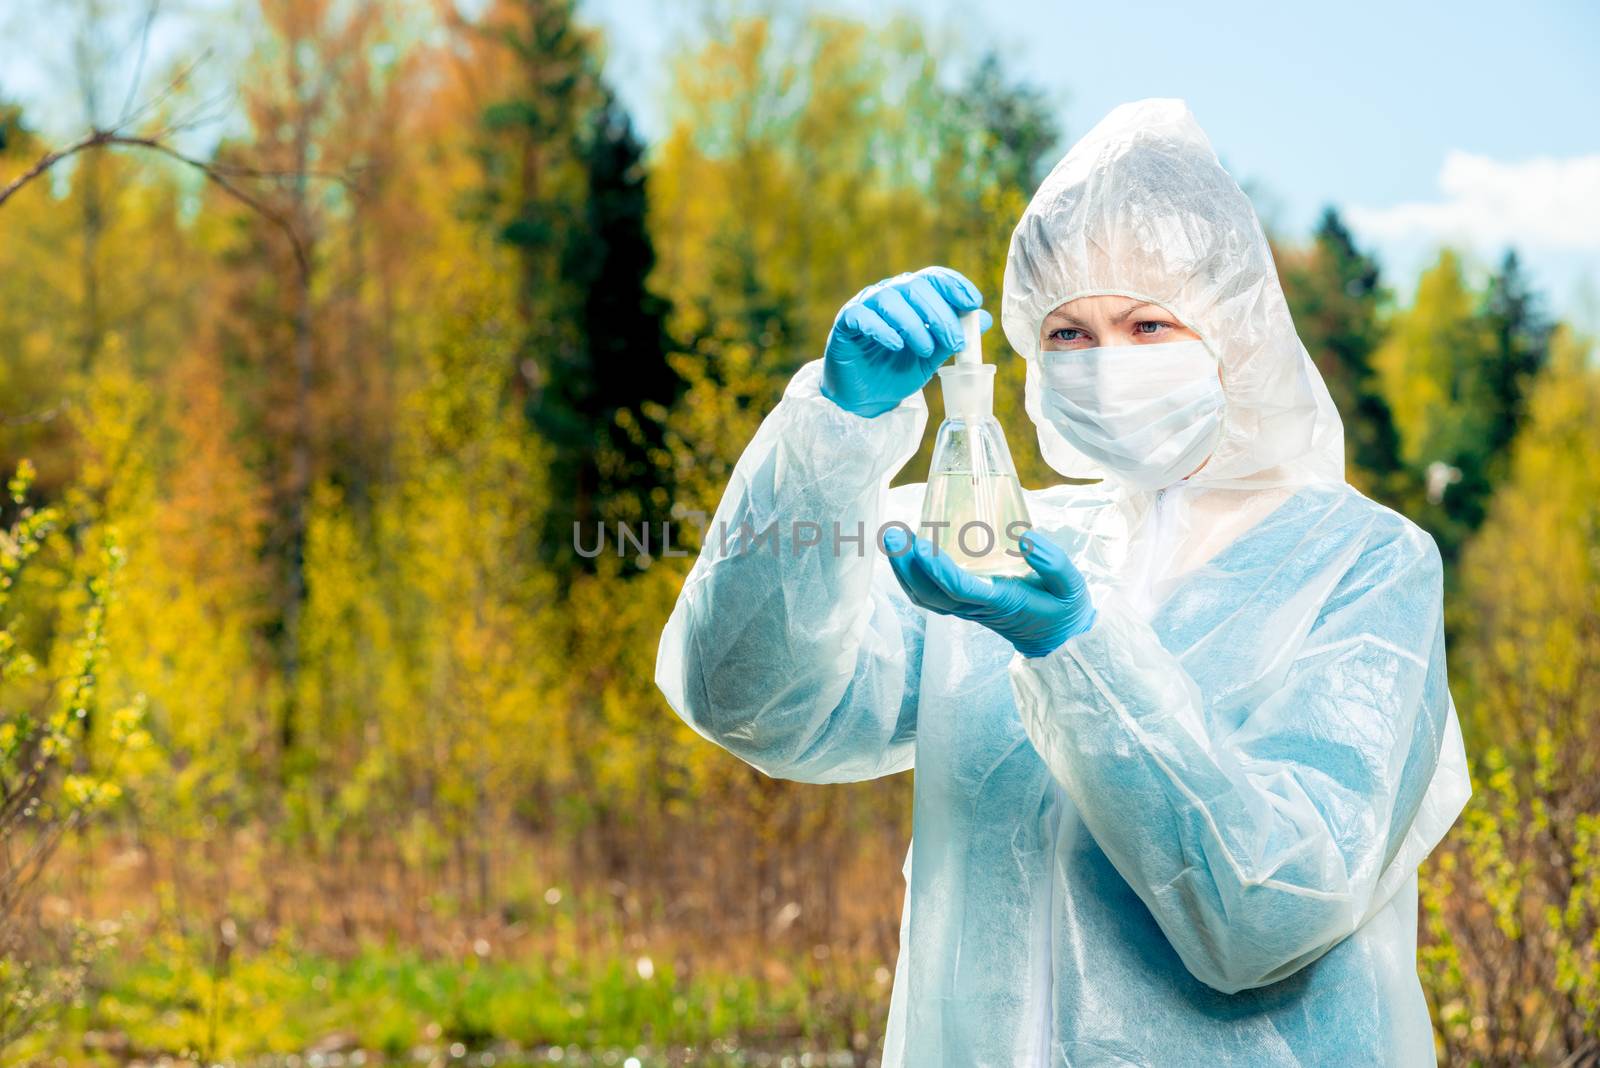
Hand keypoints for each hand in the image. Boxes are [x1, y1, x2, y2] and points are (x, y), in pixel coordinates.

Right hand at [821, 266, 991, 417]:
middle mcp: (888, 294)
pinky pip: (862, 315)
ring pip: (890, 298)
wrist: (867, 397)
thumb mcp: (932, 356)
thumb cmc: (897, 371)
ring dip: (914, 324)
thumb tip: (984, 318)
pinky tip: (897, 345)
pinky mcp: (845, 322)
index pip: (933, 278)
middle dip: (940, 314)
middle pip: (915, 287)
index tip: (973, 302)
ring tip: (926, 350)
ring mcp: (865, 305)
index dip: (954, 285)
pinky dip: (882, 328)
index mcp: (910, 296)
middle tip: (955, 342)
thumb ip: (952, 336)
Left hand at [881, 528, 1095, 657]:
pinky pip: (929, 596)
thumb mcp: (1071, 587)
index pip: (961, 589)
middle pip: (931, 592)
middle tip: (892, 534)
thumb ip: (1054, 563)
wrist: (1058, 638)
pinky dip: (911, 578)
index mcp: (1001, 601)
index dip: (938, 570)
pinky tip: (904, 555)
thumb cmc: (1063, 609)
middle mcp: (976, 607)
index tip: (921, 546)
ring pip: (925, 596)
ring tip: (892, 538)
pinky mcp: (964, 605)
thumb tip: (1025, 537)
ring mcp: (966, 608)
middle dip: (908, 566)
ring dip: (904, 570)